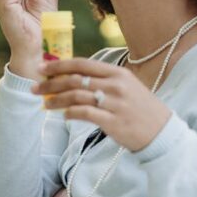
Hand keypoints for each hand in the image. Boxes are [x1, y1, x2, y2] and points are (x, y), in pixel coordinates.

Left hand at [32, 58, 171, 150]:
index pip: (82, 64)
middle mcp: (115, 85)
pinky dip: (70, 113)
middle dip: (51, 83)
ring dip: (56, 100)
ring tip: (44, 104)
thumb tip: (75, 76)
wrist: (162, 132)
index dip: (59, 65)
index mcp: (118, 73)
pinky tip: (63, 115)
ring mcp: (114, 103)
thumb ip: (104, 80)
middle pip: (75, 79)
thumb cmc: (141, 109)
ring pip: (76, 96)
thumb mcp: (127, 86)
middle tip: (35, 88)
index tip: (42, 69)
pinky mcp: (113, 122)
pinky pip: (85, 114)